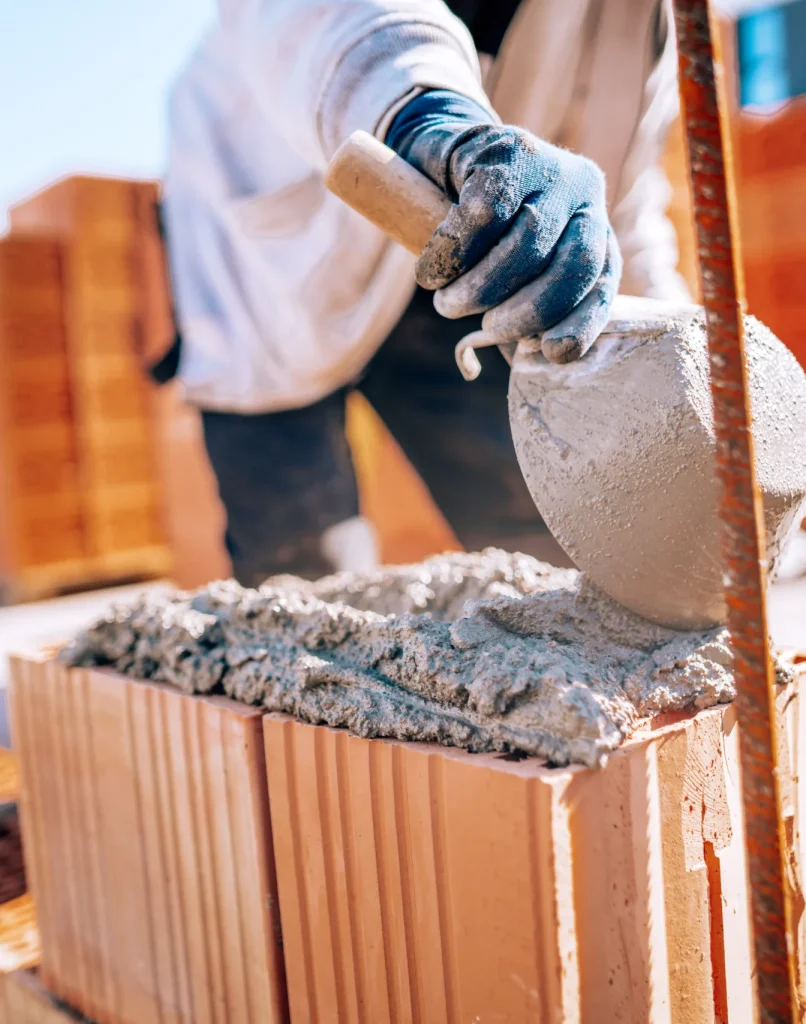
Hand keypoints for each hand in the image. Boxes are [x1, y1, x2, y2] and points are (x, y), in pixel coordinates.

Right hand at [387, 91, 621, 362]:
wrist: (446, 155)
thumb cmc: (482, 234)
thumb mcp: (514, 271)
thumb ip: (526, 310)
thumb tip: (531, 361)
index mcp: (594, 228)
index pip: (600, 282)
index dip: (580, 324)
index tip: (551, 353)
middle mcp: (584, 192)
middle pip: (569, 266)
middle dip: (525, 312)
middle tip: (485, 329)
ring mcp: (548, 166)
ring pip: (525, 245)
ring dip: (479, 289)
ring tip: (448, 304)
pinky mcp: (504, 151)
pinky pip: (481, 217)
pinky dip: (450, 255)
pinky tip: (430, 274)